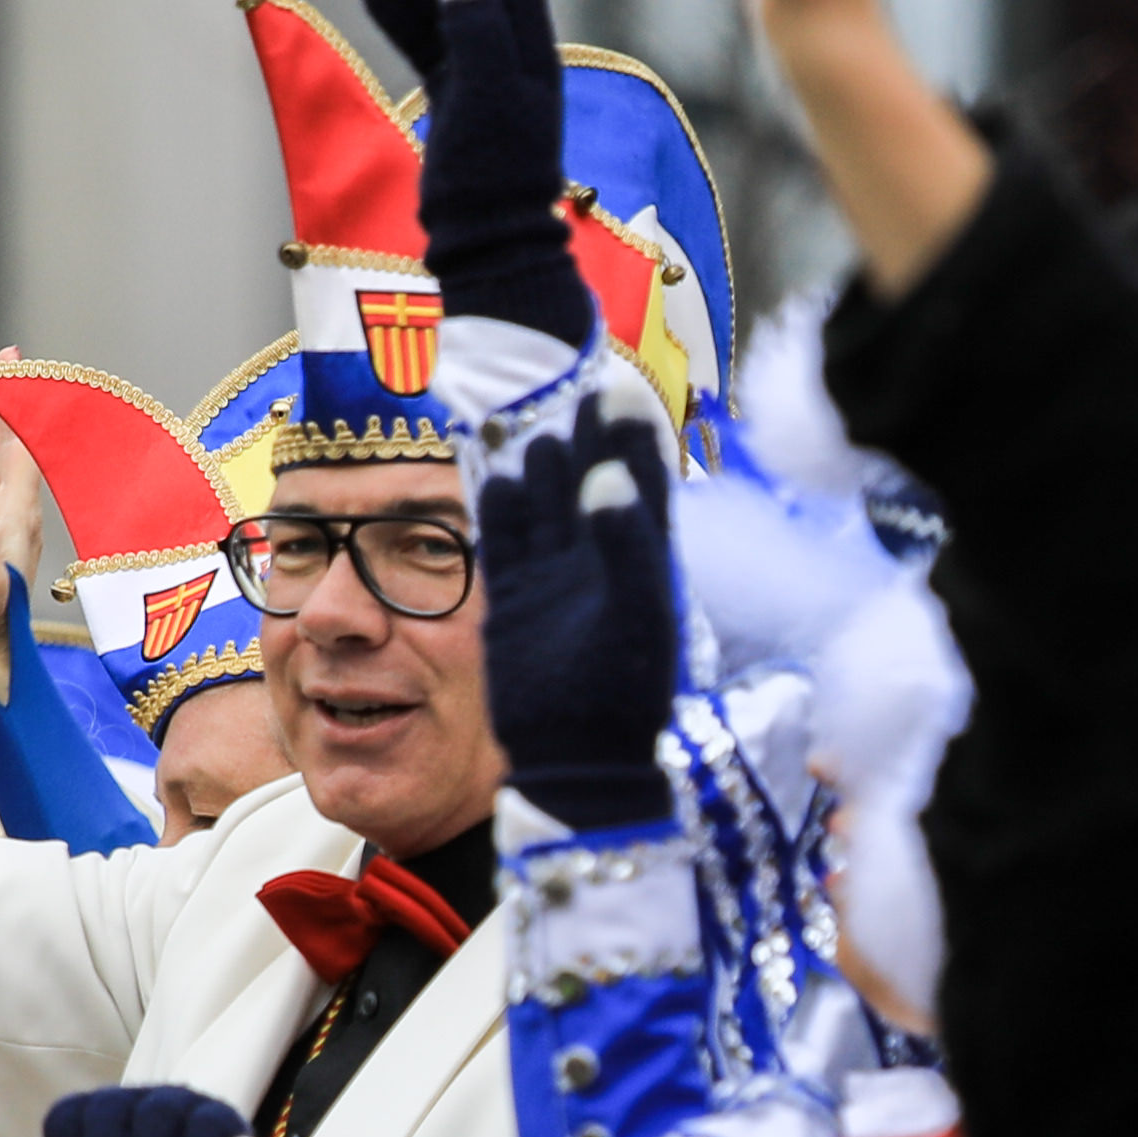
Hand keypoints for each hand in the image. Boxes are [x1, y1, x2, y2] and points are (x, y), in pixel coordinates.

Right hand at [0, 349, 50, 696]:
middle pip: (21, 449)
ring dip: (9, 433)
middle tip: (8, 363)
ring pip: (13, 469)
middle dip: (16, 402)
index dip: (14, 399)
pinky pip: (2, 491)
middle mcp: (20, 521)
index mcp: (15, 518)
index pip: (20, 445)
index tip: (7, 357)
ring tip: (4, 404)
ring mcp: (12, 537)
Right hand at [361, 0, 593, 351]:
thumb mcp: (489, 101)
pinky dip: (399, 13)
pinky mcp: (456, 99)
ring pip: (445, 4)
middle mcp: (511, 53)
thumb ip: (476, 32)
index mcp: (531, 48)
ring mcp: (482, 75)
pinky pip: (426, 40)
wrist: (487, 244)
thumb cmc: (496, 178)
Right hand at [479, 371, 682, 829]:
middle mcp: (598, 559)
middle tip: (571, 376)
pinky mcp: (513, 600)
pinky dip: (499, 505)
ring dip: (540, 462)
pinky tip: (495, 471)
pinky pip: (504, 539)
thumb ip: (626, 546)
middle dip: (581, 432)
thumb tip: (607, 480)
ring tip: (534, 416)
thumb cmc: (624, 695)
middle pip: (588, 479)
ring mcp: (554, 578)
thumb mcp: (638, 618)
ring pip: (545, 502)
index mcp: (642, 559)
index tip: (616, 383)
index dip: (628, 434)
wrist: (577, 759)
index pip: (639, 480)